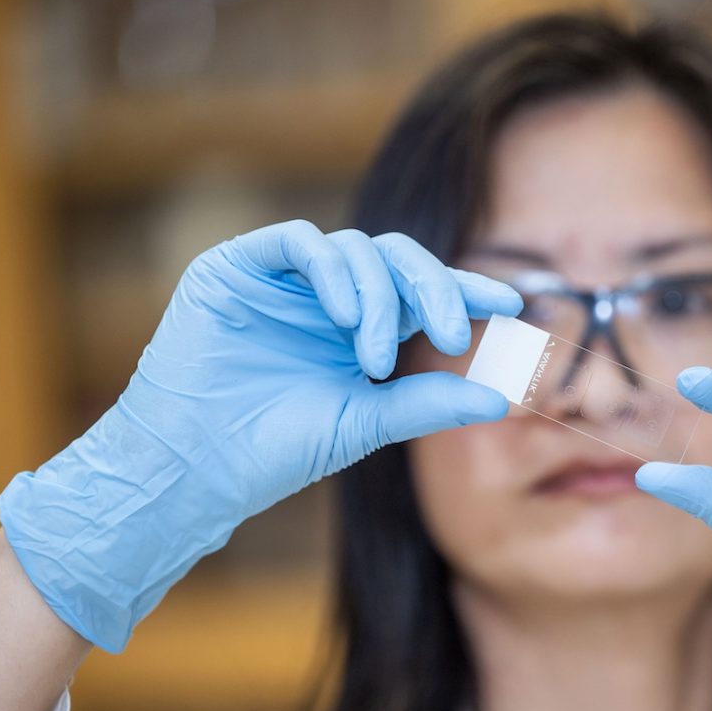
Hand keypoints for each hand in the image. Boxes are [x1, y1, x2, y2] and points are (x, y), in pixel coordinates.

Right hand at [0, 221, 521, 652]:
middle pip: (398, 261)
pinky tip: (346, 317)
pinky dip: (331, 271)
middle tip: (456, 334)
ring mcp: (283, 280)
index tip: (517, 303)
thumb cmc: (275, 452)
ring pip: (355, 250)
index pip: (423, 294)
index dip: (468, 290)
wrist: (195, 468)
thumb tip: (503, 396)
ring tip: (376, 357)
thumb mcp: (365, 423)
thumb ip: (428, 403)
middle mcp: (327, 298)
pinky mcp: (239, 266)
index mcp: (360, 330)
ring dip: (380, 297)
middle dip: (437, 290)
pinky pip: (298, 242)